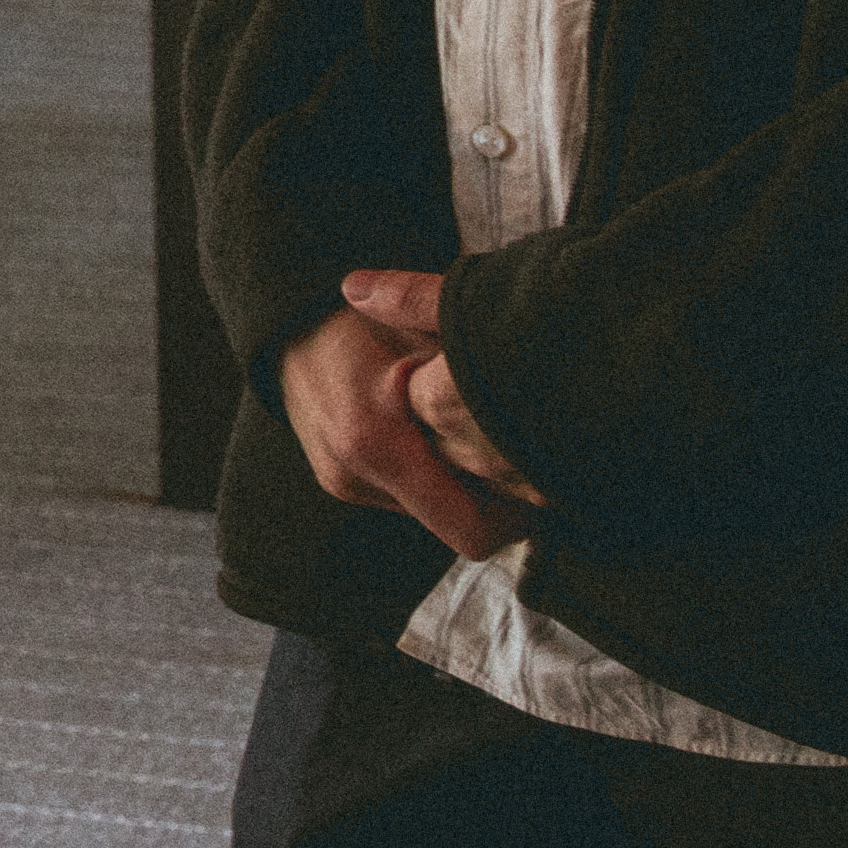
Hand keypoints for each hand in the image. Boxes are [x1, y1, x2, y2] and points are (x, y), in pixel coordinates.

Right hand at [335, 267, 548, 555]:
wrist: (287, 316)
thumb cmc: (366, 319)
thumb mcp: (433, 333)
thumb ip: (482, 383)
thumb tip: (560, 428)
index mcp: (375, 443)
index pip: (471, 531)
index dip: (517, 518)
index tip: (539, 482)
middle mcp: (352, 475)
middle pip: (456, 526)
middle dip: (493, 501)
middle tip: (519, 457)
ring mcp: (341, 482)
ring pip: (433, 513)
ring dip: (460, 486)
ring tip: (473, 436)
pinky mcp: (338, 481)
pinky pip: (406, 497)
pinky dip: (431, 476)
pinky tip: (437, 435)